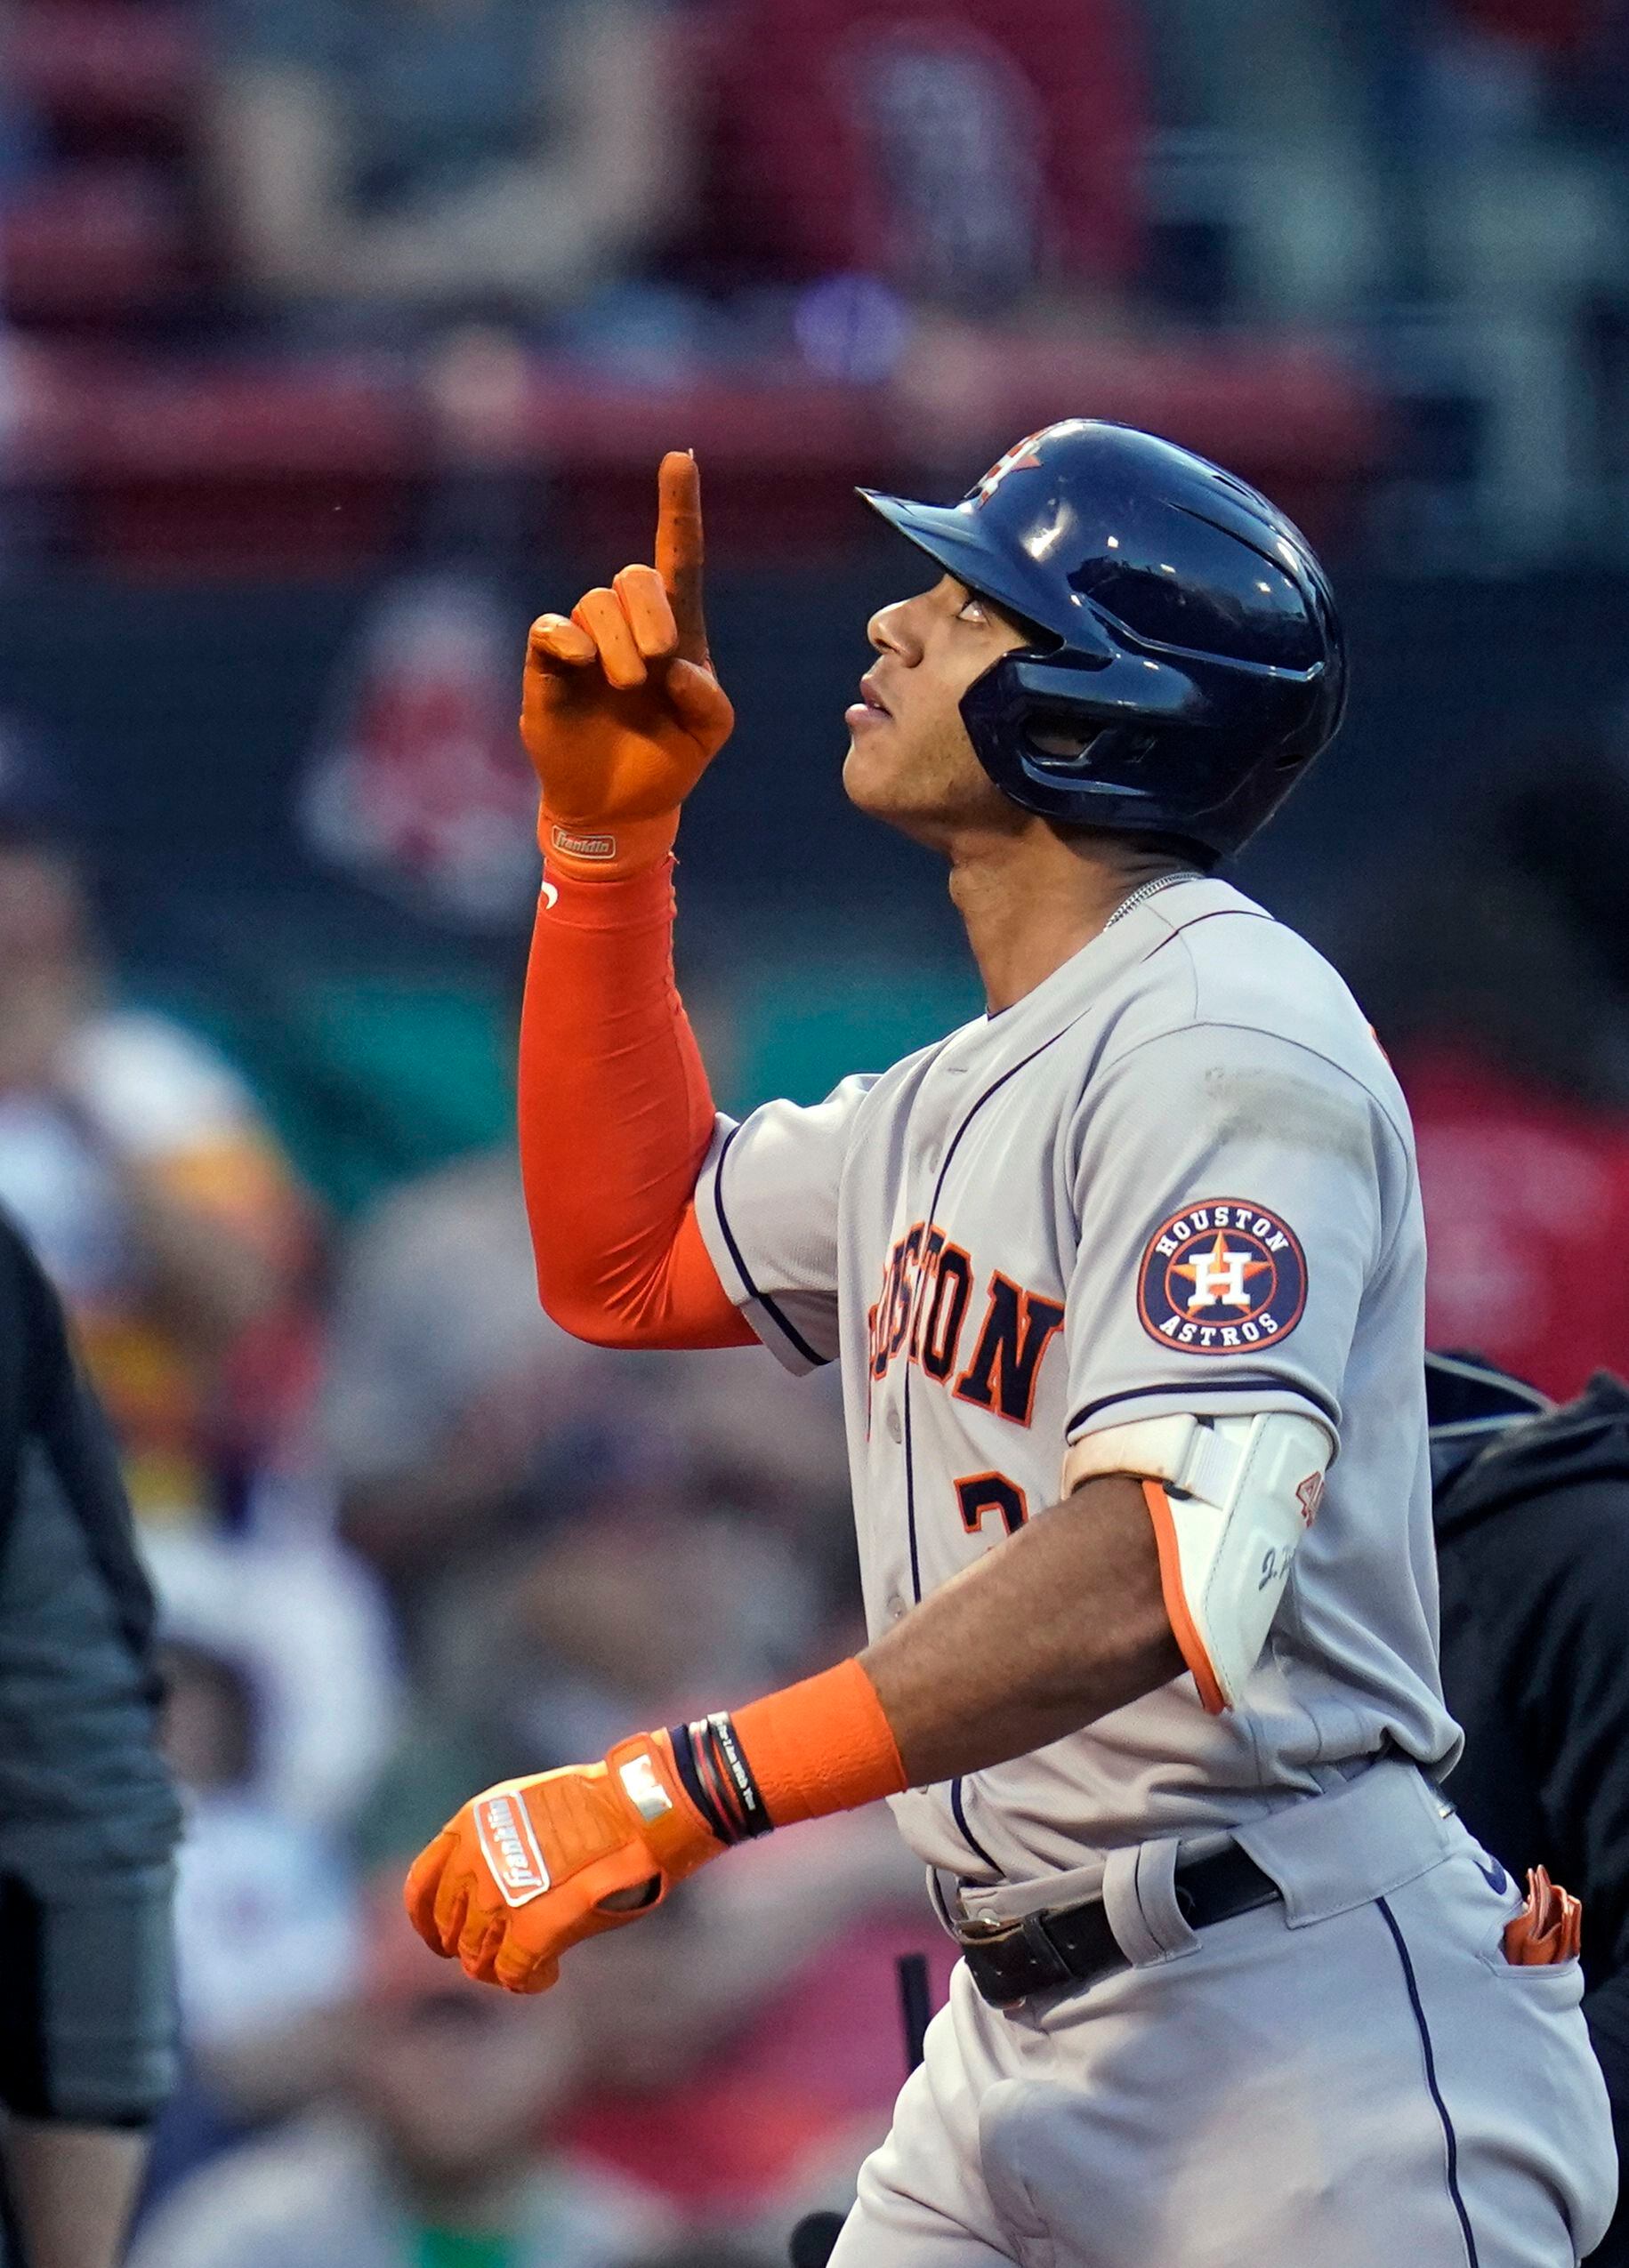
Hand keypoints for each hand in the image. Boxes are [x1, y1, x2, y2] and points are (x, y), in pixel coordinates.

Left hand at [403, 1730, 722, 1993]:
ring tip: (534, 1964)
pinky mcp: (531, 1928)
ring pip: (478, 1959)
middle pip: (453, 1931)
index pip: (420, 1889)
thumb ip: (494, 1847)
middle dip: (476, 1948)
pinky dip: (528, 1981)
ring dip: (502, 1967)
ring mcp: (500, 1896)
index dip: (428, 1924)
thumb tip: (481, 1898)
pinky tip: (548, 1974)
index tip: (443, 1941)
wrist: (643, 1808)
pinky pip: (512, 1974)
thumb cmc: (601, 1806)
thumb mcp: (526, 1808)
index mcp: (470, 1825)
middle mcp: (474, 1860)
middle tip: (506, 1954)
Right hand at [522, 452, 734, 875]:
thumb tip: (678, 667)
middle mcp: (629, 625)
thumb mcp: (711, 732)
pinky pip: (552, 627)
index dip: (679, 508)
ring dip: (619, 643)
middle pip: (637, 576)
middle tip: (659, 662)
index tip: (682, 457)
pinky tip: (582, 663)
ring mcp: (586, 641)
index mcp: (677, 629)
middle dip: (653, 614)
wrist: (621, 805)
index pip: (679, 556)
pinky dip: (571, 640)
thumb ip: (710, 699)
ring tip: (625, 686)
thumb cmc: (669, 758)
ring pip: (598, 602)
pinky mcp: (548, 663)